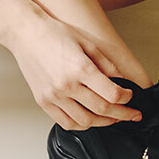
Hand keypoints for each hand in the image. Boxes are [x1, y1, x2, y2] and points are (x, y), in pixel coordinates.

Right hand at [0, 0, 142, 129]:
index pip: (112, 94)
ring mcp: (53, 96)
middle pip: (102, 110)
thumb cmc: (54, 33)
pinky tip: (90, 119)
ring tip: (113, 118)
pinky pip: (66, 122)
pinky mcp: (43, 101)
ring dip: (103, 122)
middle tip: (132, 114)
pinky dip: (81, 125)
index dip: (126, 98)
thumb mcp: (87, 42)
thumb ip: (106, 64)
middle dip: (122, 114)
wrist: (26, 33)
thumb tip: (122, 80)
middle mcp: (66, 85)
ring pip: (85, 121)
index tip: (131, 96)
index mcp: (80, 68)